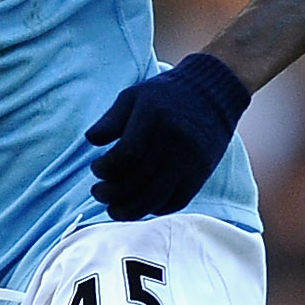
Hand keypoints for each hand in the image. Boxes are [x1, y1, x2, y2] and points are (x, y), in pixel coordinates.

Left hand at [85, 53, 249, 220]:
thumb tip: (91, 140)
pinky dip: (154, 209)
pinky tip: (141, 205)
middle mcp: (175, 139)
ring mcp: (191, 159)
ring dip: (130, 210)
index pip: (126, 154)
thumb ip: (110, 119)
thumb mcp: (133, 96)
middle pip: (139, 180)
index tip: (96, 168)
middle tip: (98, 193)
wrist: (214, 93)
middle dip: (112, 194)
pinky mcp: (202, 173)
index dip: (105, 169)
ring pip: (156, 198)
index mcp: (155, 116)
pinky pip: (176, 202)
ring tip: (113, 210)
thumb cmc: (165, 95)